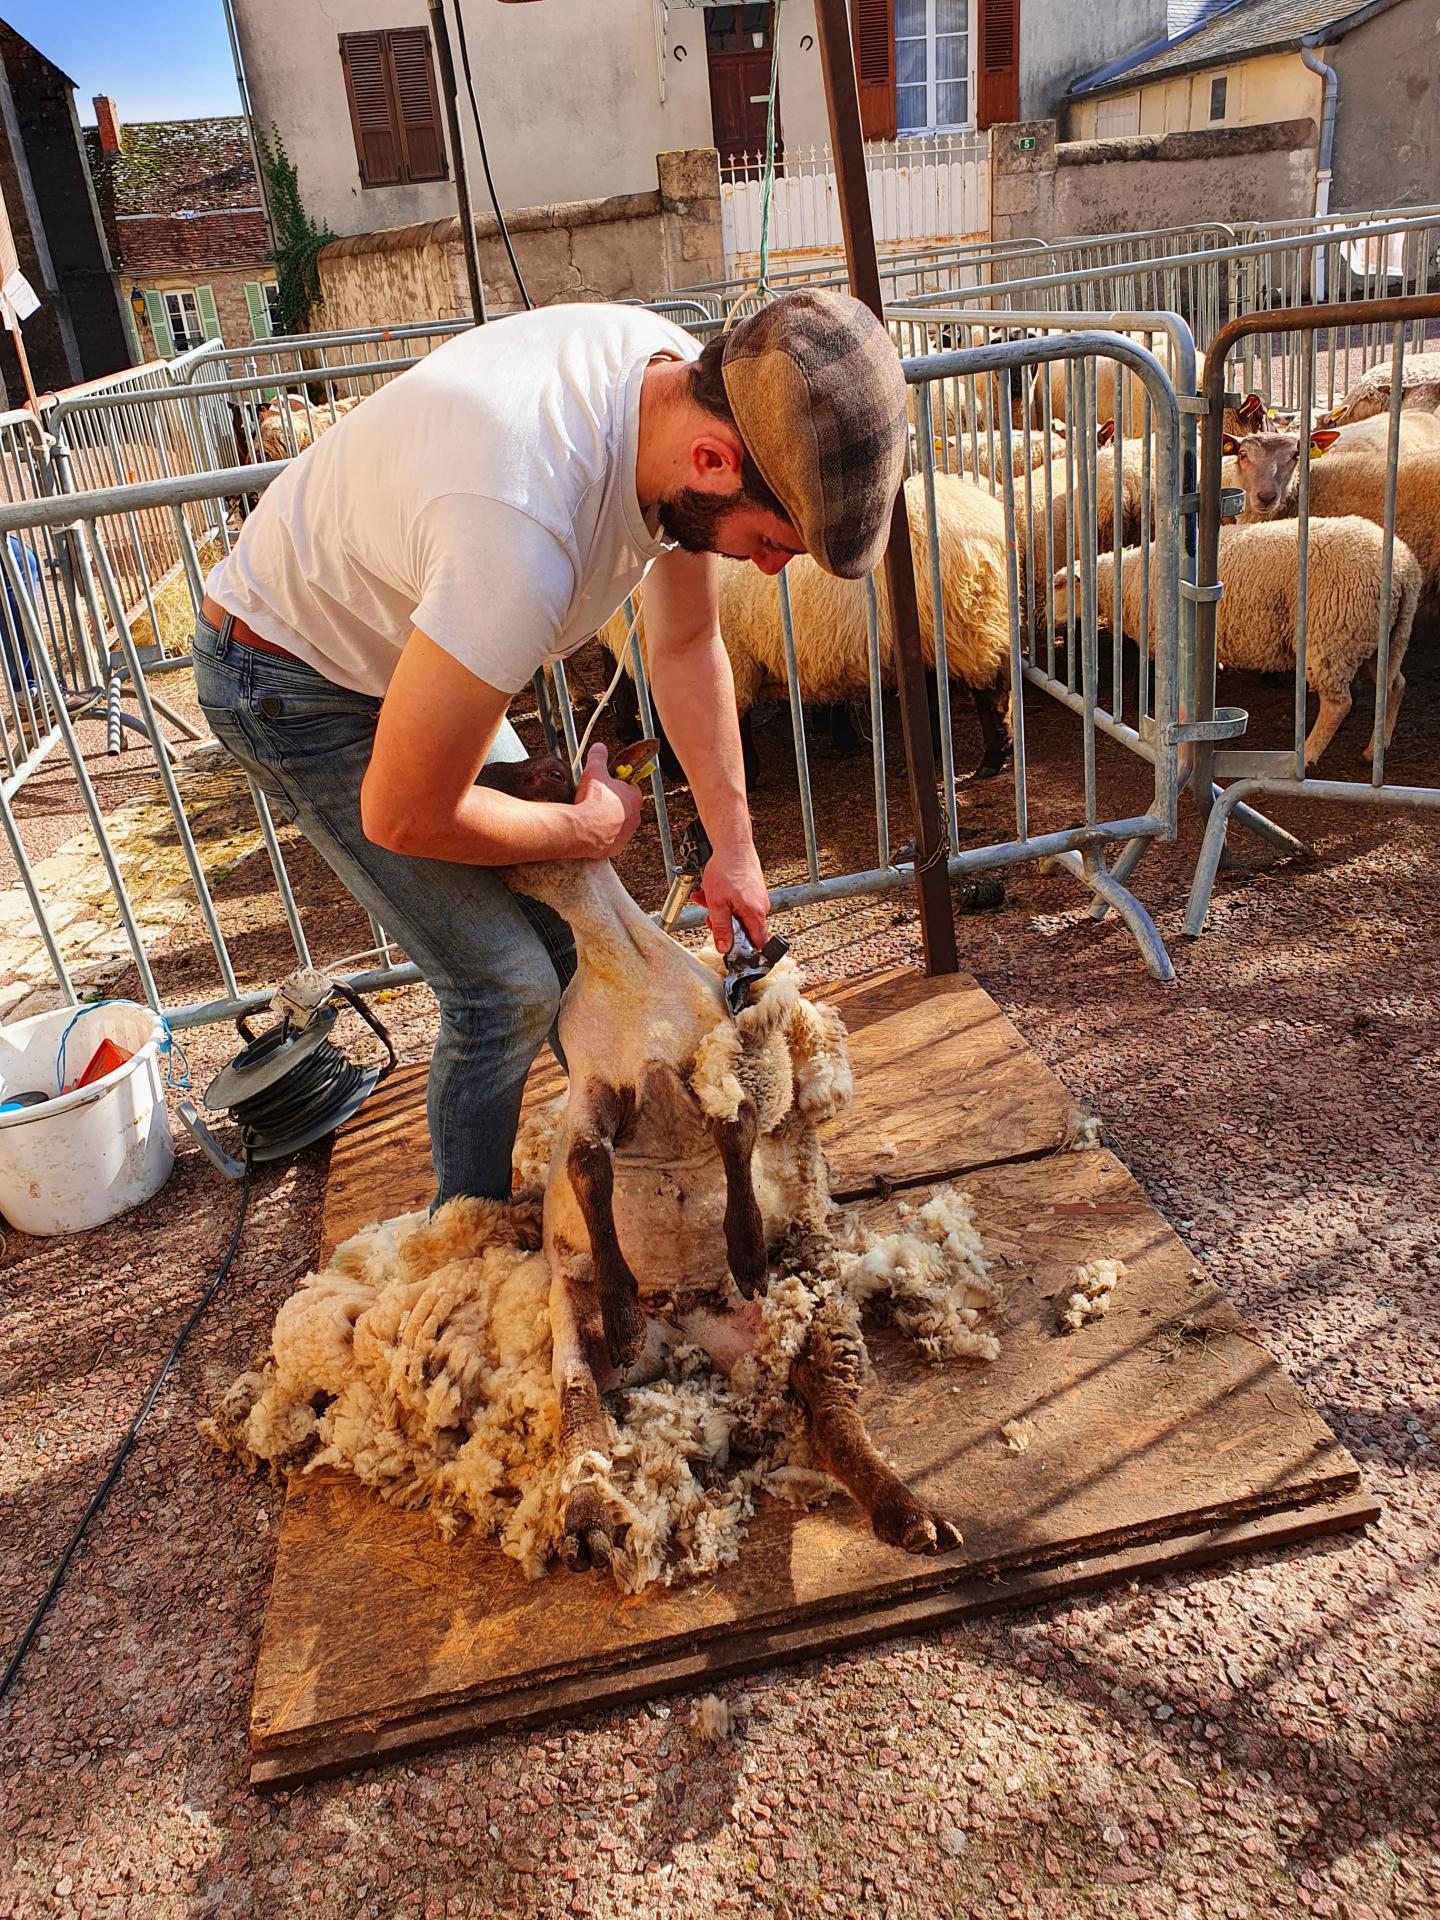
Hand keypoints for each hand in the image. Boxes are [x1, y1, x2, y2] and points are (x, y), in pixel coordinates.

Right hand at [573, 744, 642, 858]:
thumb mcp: (594, 771)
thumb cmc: (592, 801)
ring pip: (619, 824)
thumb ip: (598, 757)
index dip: (618, 785)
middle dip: (613, 803)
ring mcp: (626, 834)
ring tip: (592, 815)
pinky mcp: (616, 847)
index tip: (607, 785)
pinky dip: (603, 835)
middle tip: (597, 800)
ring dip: (609, 820)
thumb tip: (599, 747)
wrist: (582, 829)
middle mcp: (635, 817)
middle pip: (625, 807)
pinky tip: (591, 830)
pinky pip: (611, 839)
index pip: (631, 788)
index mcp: (634, 798)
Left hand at [693, 838, 769, 953]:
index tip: (730, 948)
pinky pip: (738, 902)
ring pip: (738, 913)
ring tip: (706, 898)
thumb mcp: (717, 903)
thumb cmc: (726, 869)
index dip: (743, 949)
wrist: (733, 844)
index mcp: (755, 914)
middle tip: (710, 918)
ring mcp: (758, 897)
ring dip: (720, 910)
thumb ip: (721, 928)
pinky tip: (712, 891)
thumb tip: (724, 948)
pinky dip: (724, 900)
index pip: (757, 943)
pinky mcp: (753, 889)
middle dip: (724, 925)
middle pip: (744, 928)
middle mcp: (761, 907)